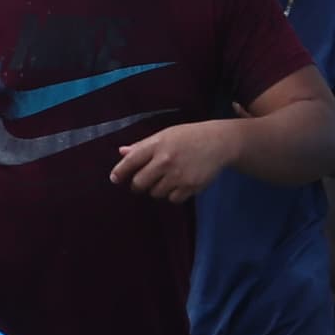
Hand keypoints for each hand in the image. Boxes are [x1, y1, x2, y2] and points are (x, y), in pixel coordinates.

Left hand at [109, 118, 247, 205]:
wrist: (220, 142)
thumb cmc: (188, 137)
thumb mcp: (164, 135)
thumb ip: (142, 146)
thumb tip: (121, 152)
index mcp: (156, 145)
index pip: (130, 162)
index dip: (119, 172)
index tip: (115, 179)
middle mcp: (165, 161)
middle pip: (139, 183)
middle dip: (137, 185)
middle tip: (141, 182)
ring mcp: (179, 175)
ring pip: (155, 193)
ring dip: (156, 189)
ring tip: (164, 180)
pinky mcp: (191, 186)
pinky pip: (173, 199)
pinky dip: (172, 195)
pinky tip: (177, 185)